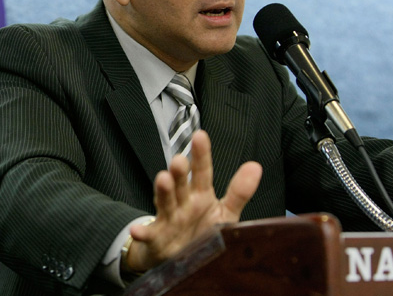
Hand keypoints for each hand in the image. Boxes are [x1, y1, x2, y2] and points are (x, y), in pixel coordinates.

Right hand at [125, 129, 262, 271]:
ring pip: (165, 202)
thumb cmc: (202, 231)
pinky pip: (148, 234)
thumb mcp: (224, 213)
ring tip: (163, 179)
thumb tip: (256, 166)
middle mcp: (182, 202)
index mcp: (200, 195)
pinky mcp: (157, 237)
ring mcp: (168, 218)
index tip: (200, 135)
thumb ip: (239, 192)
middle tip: (180, 159)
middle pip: (181, 183)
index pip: (202, 171)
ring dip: (162, 190)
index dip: (201, 154)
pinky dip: (142, 233)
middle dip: (179, 171)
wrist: (178, 257)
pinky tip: (137, 230)